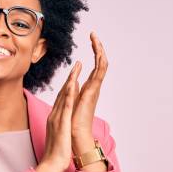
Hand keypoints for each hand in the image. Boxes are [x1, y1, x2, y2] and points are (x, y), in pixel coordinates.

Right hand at [38, 60, 81, 171]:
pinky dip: (69, 93)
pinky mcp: (61, 123)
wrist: (52, 163)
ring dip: (70, 80)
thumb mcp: (59, 136)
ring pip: (64, 95)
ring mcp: (57, 118)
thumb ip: (60, 128)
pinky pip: (66, 105)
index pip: (62, 99)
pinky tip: (73, 84)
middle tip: (76, 64)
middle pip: (62, 93)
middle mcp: (54, 116)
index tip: (73, 75)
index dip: (67, 86)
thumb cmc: (56, 153)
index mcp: (55, 119)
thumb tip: (64, 124)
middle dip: (69, 78)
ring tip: (76, 67)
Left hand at [71, 31, 108, 153]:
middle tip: (94, 34)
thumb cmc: (73, 123)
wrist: (76, 137)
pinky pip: (98, 75)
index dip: (94, 53)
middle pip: (100, 63)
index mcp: (89, 89)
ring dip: (99, 51)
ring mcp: (94, 90)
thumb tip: (72, 83)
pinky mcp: (92, 94)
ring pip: (101, 66)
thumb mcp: (70, 102)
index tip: (92, 40)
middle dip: (98, 48)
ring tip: (96, 38)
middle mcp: (94, 88)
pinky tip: (97, 53)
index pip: (94, 67)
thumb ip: (73, 91)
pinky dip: (98, 63)